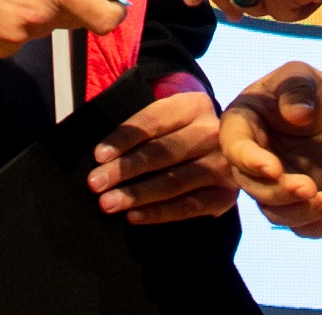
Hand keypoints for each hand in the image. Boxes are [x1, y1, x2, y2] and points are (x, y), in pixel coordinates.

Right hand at [0, 0, 126, 57]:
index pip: (104, 15)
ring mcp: (20, 34)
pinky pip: (23, 37)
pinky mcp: (1, 47)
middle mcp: (40, 12)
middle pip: (76, 16)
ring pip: (47, 25)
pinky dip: (16, 23)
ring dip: (40, 9)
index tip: (115, 1)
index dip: (114, 9)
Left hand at [85, 72, 236, 223]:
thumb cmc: (179, 134)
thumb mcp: (167, 118)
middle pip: (163, 152)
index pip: (153, 121)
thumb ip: (139, 130)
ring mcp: (222, 165)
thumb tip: (101, 157)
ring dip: (137, 194)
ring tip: (108, 203)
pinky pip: (188, 207)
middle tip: (96, 182)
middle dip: (125, 169)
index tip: (98, 156)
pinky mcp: (225, 195)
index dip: (124, 139)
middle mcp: (213, 132)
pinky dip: (159, 213)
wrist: (225, 150)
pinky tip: (133, 216)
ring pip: (174, 181)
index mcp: (194, 105)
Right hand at [220, 63, 321, 238]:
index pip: (236, 149)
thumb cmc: (300, 89)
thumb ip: (296, 89)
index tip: (273, 168)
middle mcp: (248, 162)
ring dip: (303, 212)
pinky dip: (317, 227)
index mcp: (239, 127)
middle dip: (281, 192)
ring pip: (275, 211)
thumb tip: (299, 114)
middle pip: (254, 187)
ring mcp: (270, 185)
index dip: (251, 161)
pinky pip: (299, 224)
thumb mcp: (300, 76)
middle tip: (309, 187)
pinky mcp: (293, 201)